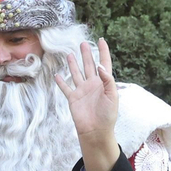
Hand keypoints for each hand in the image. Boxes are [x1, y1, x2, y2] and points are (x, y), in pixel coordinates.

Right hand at [55, 39, 118, 170]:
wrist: (96, 131)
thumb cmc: (107, 115)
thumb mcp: (112, 96)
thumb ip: (108, 80)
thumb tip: (100, 66)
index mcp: (104, 83)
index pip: (104, 63)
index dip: (103, 51)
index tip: (101, 40)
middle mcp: (92, 84)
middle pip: (89, 65)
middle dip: (86, 54)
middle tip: (82, 43)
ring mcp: (82, 91)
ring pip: (77, 73)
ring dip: (73, 64)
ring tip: (70, 54)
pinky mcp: (73, 98)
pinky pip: (66, 88)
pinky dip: (61, 81)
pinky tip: (57, 74)